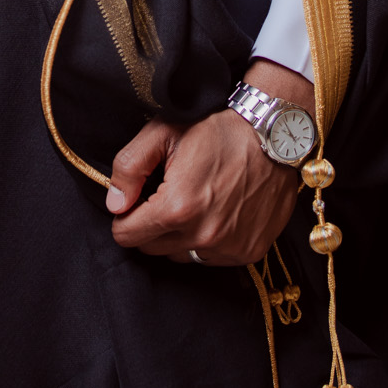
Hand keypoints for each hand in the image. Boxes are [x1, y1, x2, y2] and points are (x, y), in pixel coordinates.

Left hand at [105, 60, 313, 266]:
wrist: (272, 134)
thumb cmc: (216, 129)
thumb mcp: (162, 132)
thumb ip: (129, 168)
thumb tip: (115, 204)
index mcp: (177, 208)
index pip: (127, 236)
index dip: (125, 217)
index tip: (135, 201)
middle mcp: (203, 235)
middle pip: (152, 248)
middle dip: (150, 225)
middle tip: (164, 196)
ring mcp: (229, 247)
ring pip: (181, 255)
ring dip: (178, 236)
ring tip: (193, 202)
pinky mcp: (249, 251)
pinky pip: (211, 258)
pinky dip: (207, 240)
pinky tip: (216, 211)